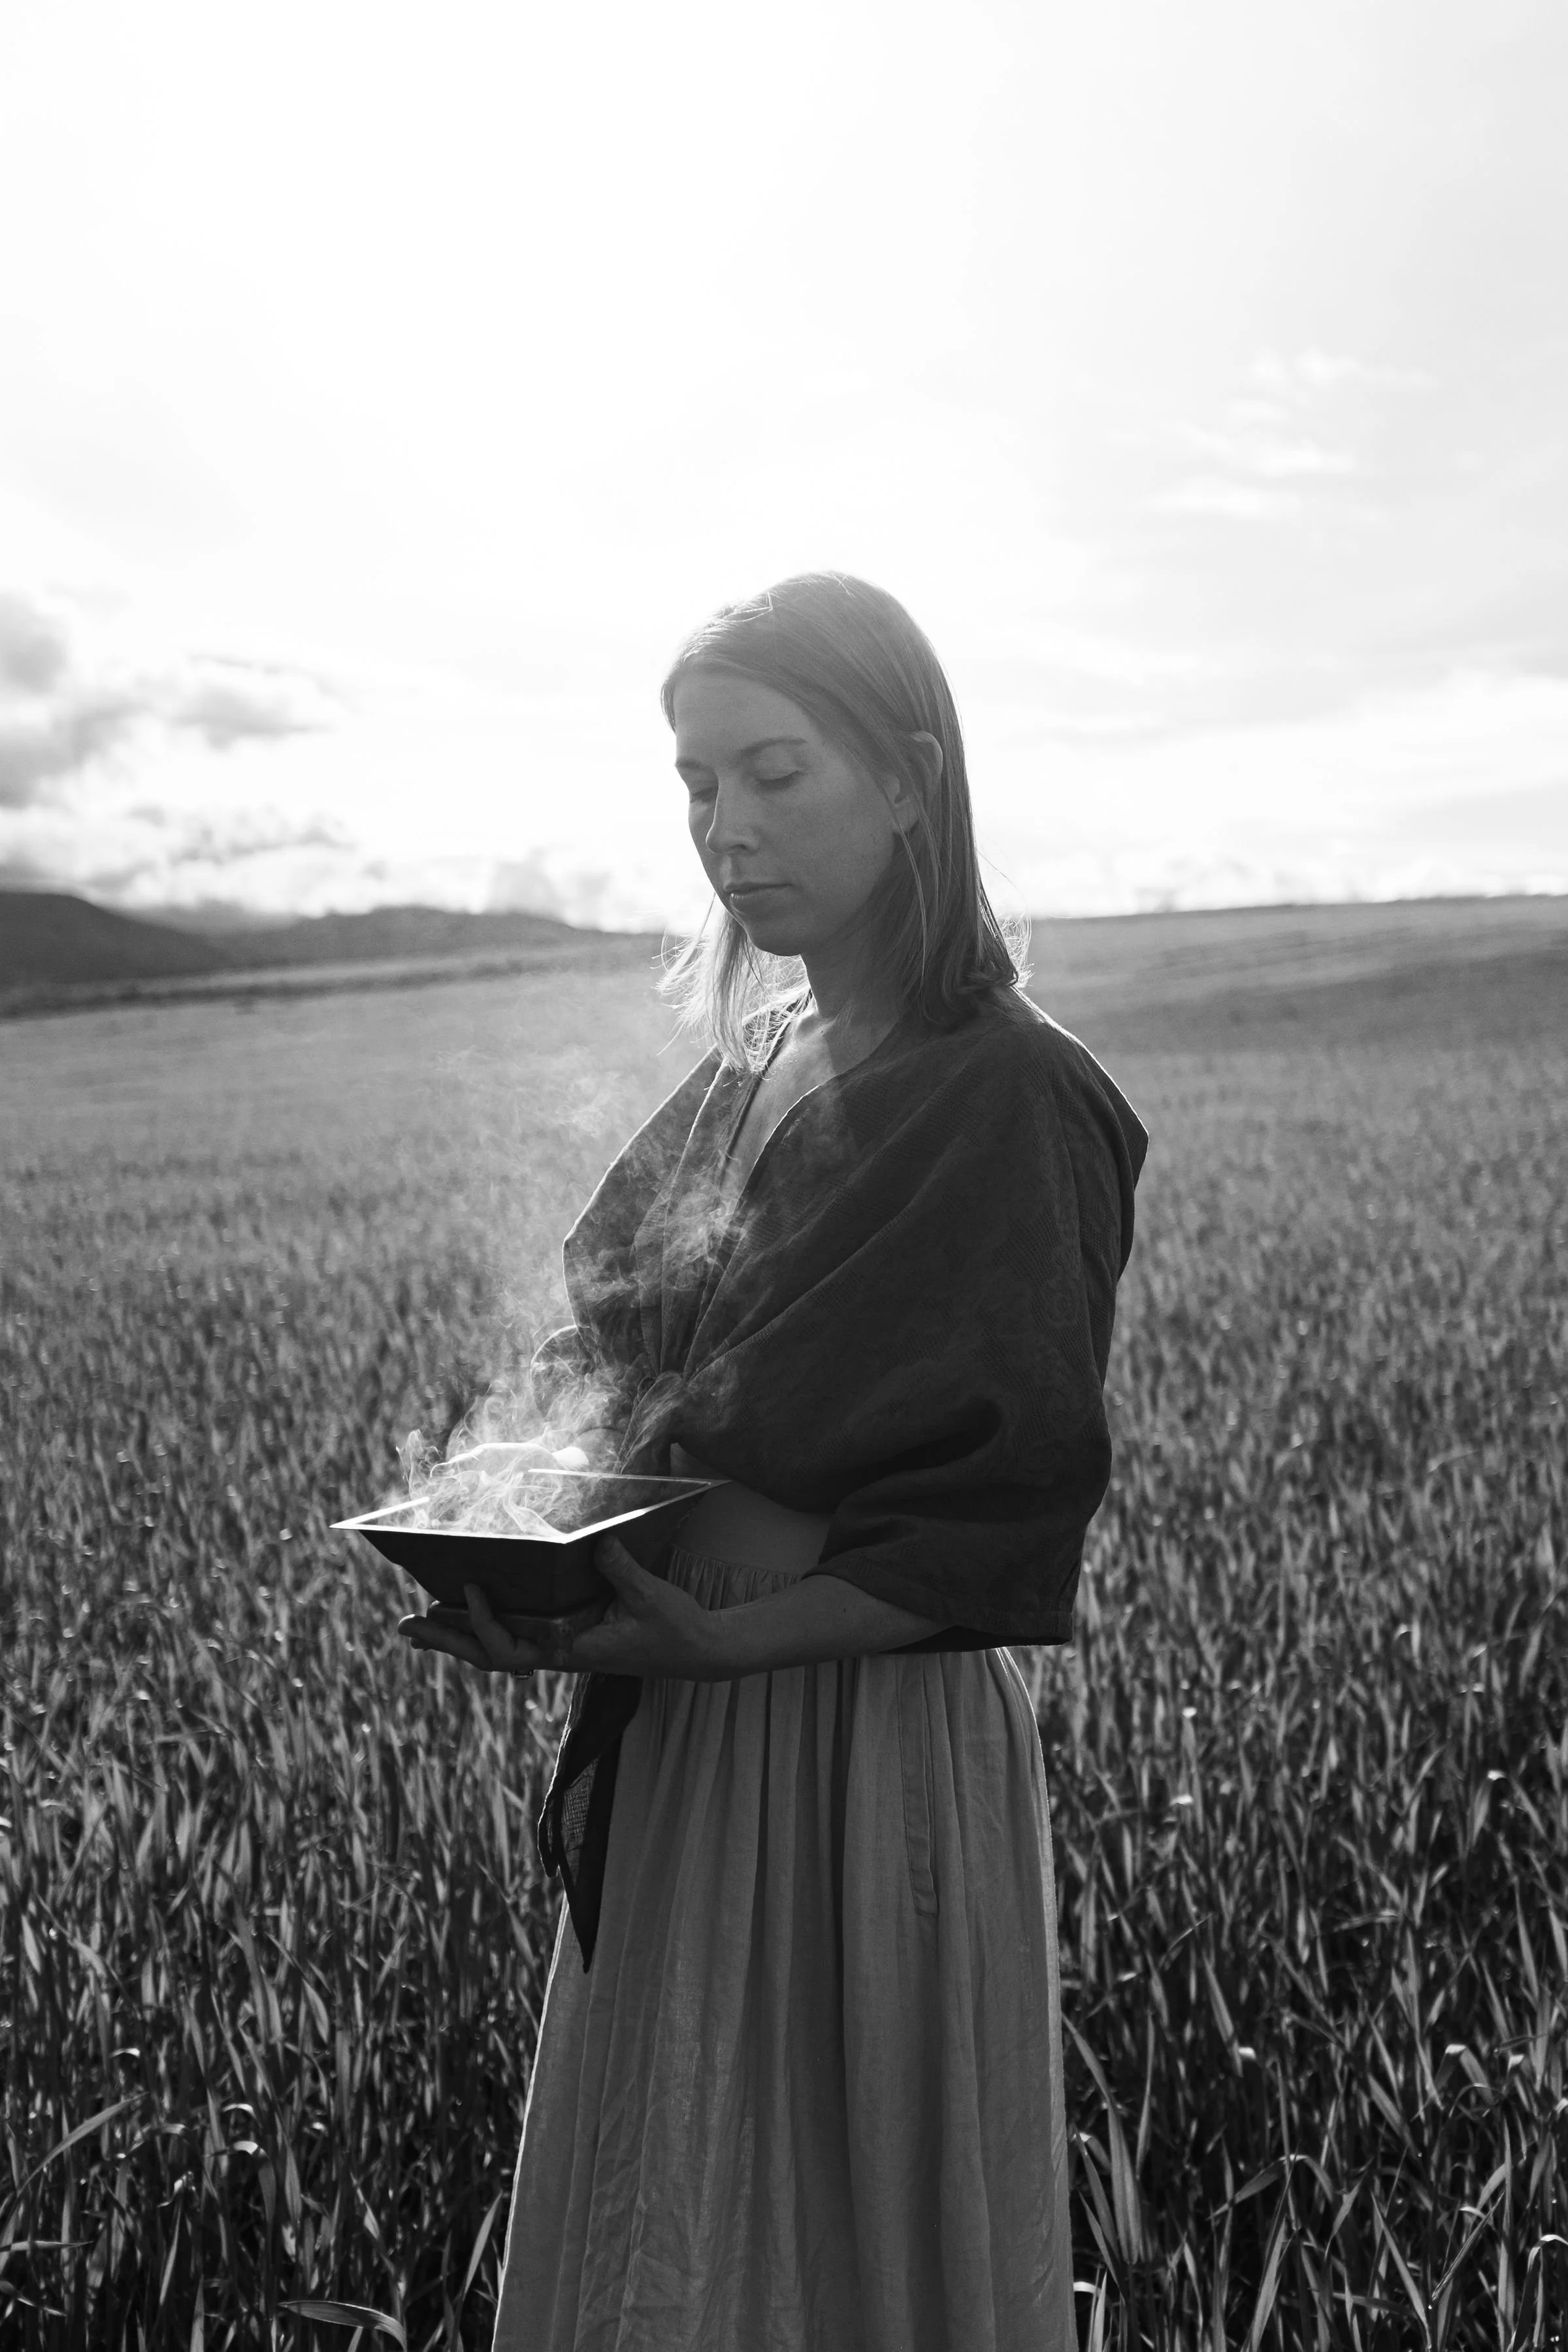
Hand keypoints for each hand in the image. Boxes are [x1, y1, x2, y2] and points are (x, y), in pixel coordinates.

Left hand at [396, 1537, 719, 1680]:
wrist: (700, 1651)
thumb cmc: (676, 1629)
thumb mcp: (650, 1597)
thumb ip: (622, 1572)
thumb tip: (597, 1541)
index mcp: (572, 1650)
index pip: (511, 1648)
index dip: (484, 1621)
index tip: (470, 1586)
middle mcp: (560, 1652)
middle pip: (489, 1655)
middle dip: (446, 1642)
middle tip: (403, 1626)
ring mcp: (563, 1645)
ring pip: (498, 1648)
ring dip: (458, 1637)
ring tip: (420, 1622)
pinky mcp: (572, 1635)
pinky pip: (519, 1634)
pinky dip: (489, 1625)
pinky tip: (471, 1611)